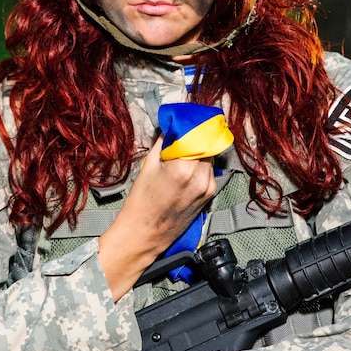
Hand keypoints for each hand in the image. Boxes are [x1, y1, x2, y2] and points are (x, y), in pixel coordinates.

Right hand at [98, 136, 215, 300]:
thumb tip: (172, 125)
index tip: (186, 116)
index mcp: (185, 167)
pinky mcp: (209, 195)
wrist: (144, 234)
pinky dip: (200, 164)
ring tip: (183, 149)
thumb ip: (164, 142)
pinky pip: (209, 171)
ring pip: (209, 156)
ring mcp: (208, 187)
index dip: (192, 123)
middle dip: (196, 136)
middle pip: (206, 144)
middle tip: (184, 131)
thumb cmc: (141, 200)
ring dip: (199, 149)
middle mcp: (201, 177)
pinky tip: (186, 165)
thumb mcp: (149, 165)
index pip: (197, 134)